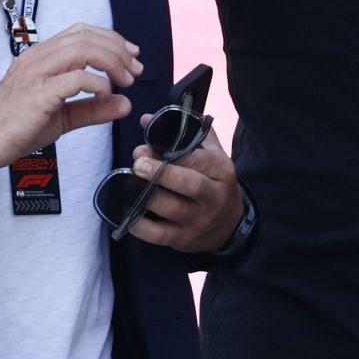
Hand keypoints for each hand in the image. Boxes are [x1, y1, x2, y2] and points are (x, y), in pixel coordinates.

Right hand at [0, 23, 141, 172]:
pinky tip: (105, 95)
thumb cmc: (14, 126)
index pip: (81, 33)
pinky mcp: (38, 93)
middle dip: (118, 50)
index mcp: (42, 57)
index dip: (111, 39)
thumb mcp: (62, 116)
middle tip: (134, 70)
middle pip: (86, 36)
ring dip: (112, 62)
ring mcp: (37, 73)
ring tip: (125, 80)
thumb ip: (93, 109)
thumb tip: (124, 103)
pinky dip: (98, 84)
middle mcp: (39, 58)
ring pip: (83, 49)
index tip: (131, 56)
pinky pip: (76, 78)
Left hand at [124, 115, 244, 252]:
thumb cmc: (214, 182)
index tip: (149, 144)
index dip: (174, 151)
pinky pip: (160, 235)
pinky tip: (129, 214)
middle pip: (190, 184)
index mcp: (221, 171)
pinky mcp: (184, 239)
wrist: (230, 225)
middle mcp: (213, 196)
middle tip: (138, 162)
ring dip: (148, 196)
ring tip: (129, 184)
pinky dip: (142, 226)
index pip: (200, 159)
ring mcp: (199, 220)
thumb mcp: (211, 155)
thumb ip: (184, 133)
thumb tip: (147, 119)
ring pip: (174, 209)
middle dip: (162, 173)